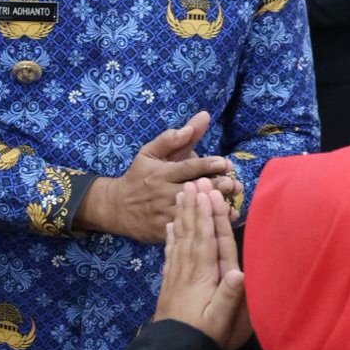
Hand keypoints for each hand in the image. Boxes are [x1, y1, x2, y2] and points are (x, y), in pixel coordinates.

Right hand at [76, 112, 233, 242]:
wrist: (115, 207)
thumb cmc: (138, 176)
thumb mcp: (149, 153)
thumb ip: (174, 138)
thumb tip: (202, 118)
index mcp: (162, 173)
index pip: (186, 168)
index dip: (206, 165)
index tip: (224, 163)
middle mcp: (164, 193)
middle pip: (193, 190)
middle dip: (215, 187)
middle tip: (234, 184)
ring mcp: (164, 213)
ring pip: (192, 212)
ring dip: (213, 210)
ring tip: (232, 207)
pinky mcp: (164, 231)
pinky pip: (185, 230)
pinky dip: (203, 228)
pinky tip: (219, 224)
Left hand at [152, 178, 249, 349]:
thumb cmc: (203, 336)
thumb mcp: (221, 320)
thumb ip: (230, 296)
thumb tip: (241, 272)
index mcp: (204, 275)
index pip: (207, 239)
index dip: (208, 216)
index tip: (209, 194)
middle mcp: (189, 269)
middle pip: (192, 232)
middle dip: (194, 206)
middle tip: (194, 181)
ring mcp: (177, 274)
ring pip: (179, 237)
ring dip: (181, 215)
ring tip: (181, 193)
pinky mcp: (170, 281)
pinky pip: (169, 252)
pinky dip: (170, 236)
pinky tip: (169, 224)